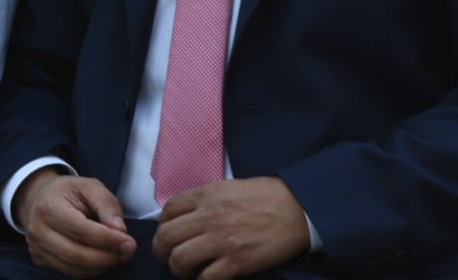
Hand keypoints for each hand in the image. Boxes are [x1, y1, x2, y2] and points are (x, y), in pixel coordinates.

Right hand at [14, 169, 136, 276]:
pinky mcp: (40, 260)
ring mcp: (37, 248)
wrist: (39, 199)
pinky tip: (102, 259)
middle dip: (108, 257)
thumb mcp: (89, 186)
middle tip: (127, 252)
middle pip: (78, 254)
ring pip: (75, 268)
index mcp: (49, 207)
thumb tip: (120, 230)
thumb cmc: (67, 192)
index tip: (130, 242)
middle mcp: (39, 230)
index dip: (109, 239)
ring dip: (102, 266)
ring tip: (117, 255)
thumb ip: (107, 204)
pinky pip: (70, 273)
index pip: (82, 230)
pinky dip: (91, 270)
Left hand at [152, 177, 309, 279]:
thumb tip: (189, 213)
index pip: (168, 209)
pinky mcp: (238, 261)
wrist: (297, 209)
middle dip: (160, 250)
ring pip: (180, 258)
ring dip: (176, 268)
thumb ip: (207, 199)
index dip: (162, 224)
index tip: (167, 233)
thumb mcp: (230, 186)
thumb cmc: (267, 196)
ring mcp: (222, 240)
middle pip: (166, 236)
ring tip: (183, 271)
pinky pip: (207, 278)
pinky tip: (203, 279)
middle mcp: (208, 217)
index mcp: (206, 195)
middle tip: (166, 257)